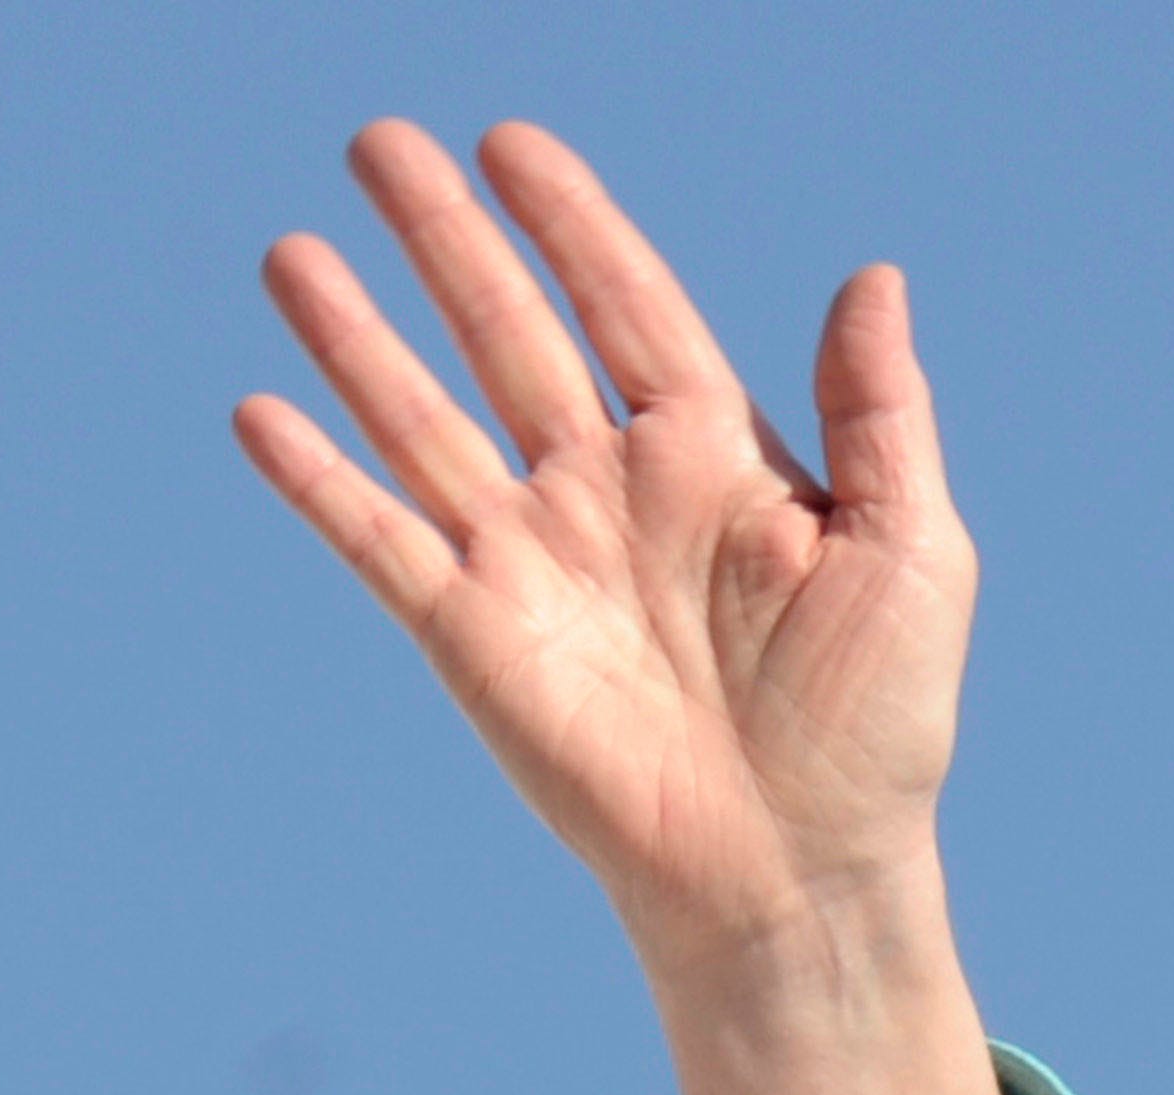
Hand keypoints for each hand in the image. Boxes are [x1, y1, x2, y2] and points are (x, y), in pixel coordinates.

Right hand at [238, 122, 1010, 1094]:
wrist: (802, 872)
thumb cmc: (874, 726)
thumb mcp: (912, 554)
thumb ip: (882, 415)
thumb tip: (875, 277)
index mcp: (711, 456)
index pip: (625, 304)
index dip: (570, 223)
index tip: (512, 144)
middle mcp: (608, 493)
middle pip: (507, 332)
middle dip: (445, 241)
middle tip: (380, 143)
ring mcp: (534, 562)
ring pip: (425, 419)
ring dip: (358, 337)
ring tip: (293, 252)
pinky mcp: (476, 640)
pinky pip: (383, 542)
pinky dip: (321, 483)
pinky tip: (262, 413)